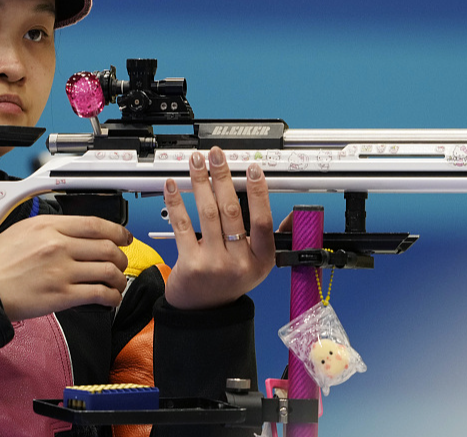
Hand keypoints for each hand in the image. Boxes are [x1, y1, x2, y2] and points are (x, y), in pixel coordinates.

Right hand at [0, 215, 130, 321]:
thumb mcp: (22, 230)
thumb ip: (50, 227)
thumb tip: (73, 231)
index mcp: (50, 226)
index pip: (95, 224)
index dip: (117, 231)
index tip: (124, 237)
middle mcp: (59, 246)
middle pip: (107, 247)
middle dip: (121, 256)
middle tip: (121, 262)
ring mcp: (62, 271)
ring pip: (107, 271)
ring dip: (119, 278)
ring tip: (117, 283)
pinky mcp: (62, 295)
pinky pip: (98, 294)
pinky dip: (111, 297)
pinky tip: (110, 299)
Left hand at [162, 146, 275, 309]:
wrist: (203, 311)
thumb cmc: (229, 281)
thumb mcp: (258, 265)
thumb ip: (269, 238)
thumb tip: (293, 215)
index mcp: (261, 259)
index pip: (263, 221)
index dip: (258, 193)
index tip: (252, 170)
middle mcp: (239, 262)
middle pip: (232, 212)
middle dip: (223, 178)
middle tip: (217, 156)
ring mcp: (214, 264)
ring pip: (208, 214)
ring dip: (201, 183)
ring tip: (197, 163)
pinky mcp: (191, 265)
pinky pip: (183, 226)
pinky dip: (177, 203)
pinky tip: (174, 186)